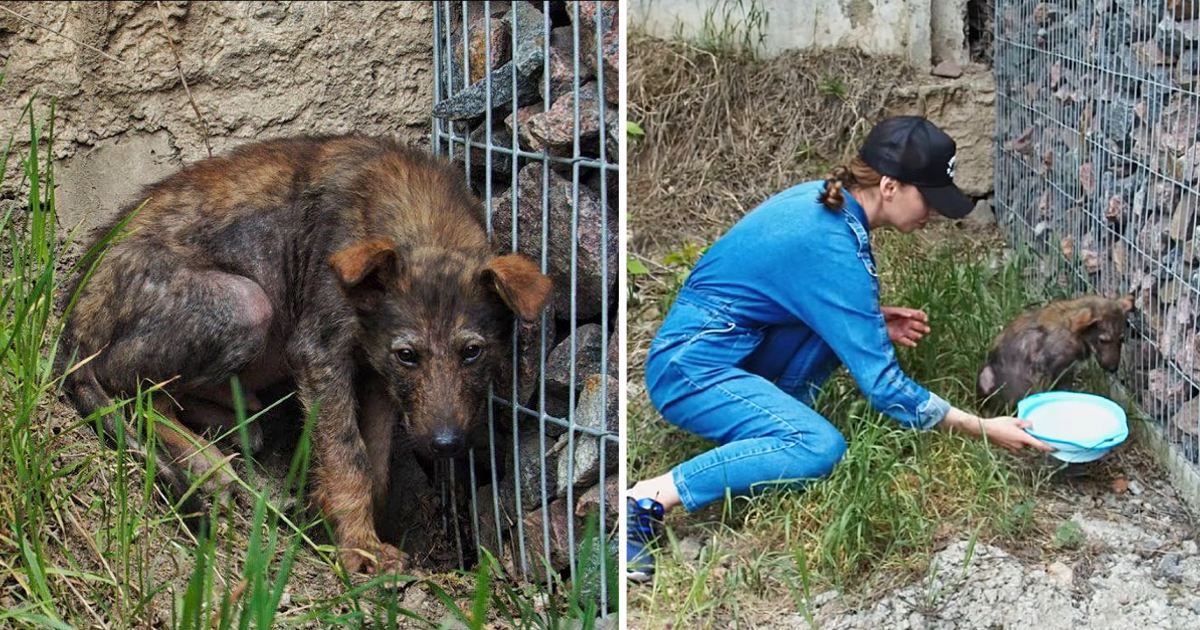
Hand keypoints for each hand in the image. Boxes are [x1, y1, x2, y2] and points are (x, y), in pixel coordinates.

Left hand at [882, 306, 930, 347]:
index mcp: (906, 314)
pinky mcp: (897, 337)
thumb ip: (901, 312)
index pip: (918, 315)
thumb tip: (910, 315)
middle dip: (923, 328)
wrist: (871, 322)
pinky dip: (911, 343)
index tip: (925, 319)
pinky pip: (907, 341)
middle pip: (918, 325)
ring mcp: (902, 330)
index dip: (923, 316)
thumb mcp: (891, 311)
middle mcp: (906, 322)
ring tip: (919, 335)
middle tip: (927, 330)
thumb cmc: (881, 313)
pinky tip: (914, 344)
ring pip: (914, 334)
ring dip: (917, 335)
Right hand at [940, 408, 1054, 451]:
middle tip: (1031, 431)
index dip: (1048, 447)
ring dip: (1023, 439)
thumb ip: (1024, 423)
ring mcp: (1013, 447)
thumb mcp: (1013, 420)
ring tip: (1017, 430)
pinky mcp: (1007, 447)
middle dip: (1032, 439)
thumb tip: (1032, 424)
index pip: (1039, 445)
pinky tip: (1010, 433)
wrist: (984, 430)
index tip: (1055, 449)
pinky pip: (1016, 445)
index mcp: (1022, 438)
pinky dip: (1017, 440)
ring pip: (1023, 444)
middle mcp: (1019, 445)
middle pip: (1031, 444)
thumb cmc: (998, 424)